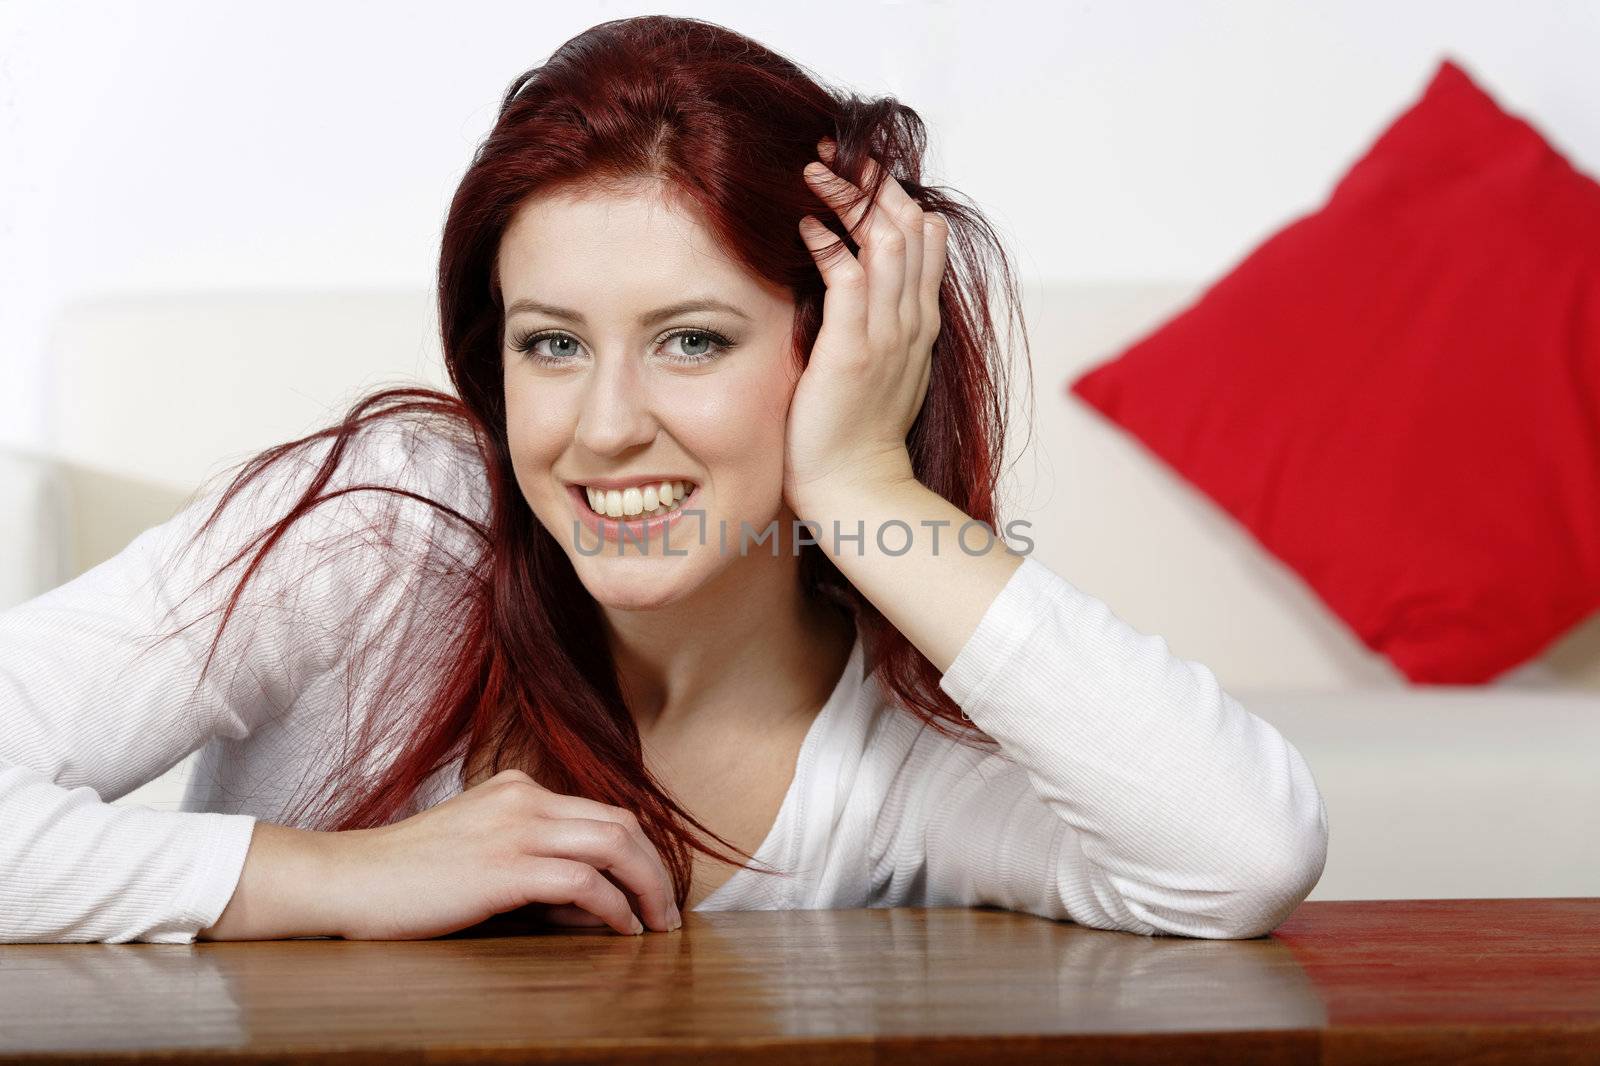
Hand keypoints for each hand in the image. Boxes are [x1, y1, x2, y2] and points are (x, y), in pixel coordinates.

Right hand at [202, 768, 680, 940]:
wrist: (345, 879)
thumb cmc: (406, 879)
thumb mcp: (480, 856)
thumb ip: (535, 869)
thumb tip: (596, 904)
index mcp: (518, 789)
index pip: (603, 811)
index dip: (641, 851)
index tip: (653, 890)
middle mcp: (525, 798)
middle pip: (621, 823)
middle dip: (656, 869)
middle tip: (668, 914)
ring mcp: (515, 828)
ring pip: (614, 845)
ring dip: (646, 888)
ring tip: (656, 926)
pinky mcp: (503, 867)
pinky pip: (582, 881)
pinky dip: (613, 908)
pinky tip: (619, 931)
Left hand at [788, 139, 947, 519]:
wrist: (857, 490)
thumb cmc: (855, 434)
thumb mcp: (881, 370)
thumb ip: (878, 326)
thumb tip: (858, 287)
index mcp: (920, 325)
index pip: (923, 240)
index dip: (894, 199)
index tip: (858, 173)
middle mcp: (912, 322)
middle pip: (909, 227)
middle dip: (873, 183)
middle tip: (835, 152)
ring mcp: (887, 336)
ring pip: (883, 242)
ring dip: (847, 199)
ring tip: (814, 169)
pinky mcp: (852, 351)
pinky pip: (846, 279)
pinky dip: (827, 245)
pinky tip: (803, 224)